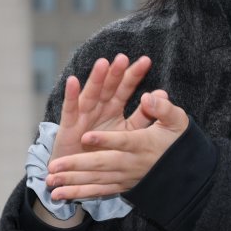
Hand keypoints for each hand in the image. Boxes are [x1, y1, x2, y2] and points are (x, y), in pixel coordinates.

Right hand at [47, 54, 153, 196]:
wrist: (81, 173)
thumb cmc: (105, 150)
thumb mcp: (129, 133)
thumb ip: (144, 115)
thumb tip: (163, 94)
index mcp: (113, 108)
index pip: (125, 88)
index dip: (134, 75)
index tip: (145, 61)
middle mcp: (98, 107)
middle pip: (108, 87)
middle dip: (115, 73)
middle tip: (123, 58)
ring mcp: (83, 115)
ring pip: (90, 94)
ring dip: (95, 79)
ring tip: (103, 64)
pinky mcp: (68, 126)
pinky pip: (70, 109)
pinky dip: (71, 95)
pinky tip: (73, 81)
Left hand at [47, 88, 189, 200]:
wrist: (183, 173)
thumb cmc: (177, 142)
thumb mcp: (177, 122)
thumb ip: (164, 109)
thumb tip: (150, 96)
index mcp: (142, 144)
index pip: (122, 141)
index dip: (105, 139)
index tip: (86, 136)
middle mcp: (130, 163)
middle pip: (102, 164)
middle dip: (77, 165)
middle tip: (55, 165)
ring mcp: (123, 177)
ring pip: (95, 180)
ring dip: (72, 182)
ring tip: (51, 182)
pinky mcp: (120, 187)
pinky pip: (97, 192)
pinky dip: (78, 194)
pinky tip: (60, 196)